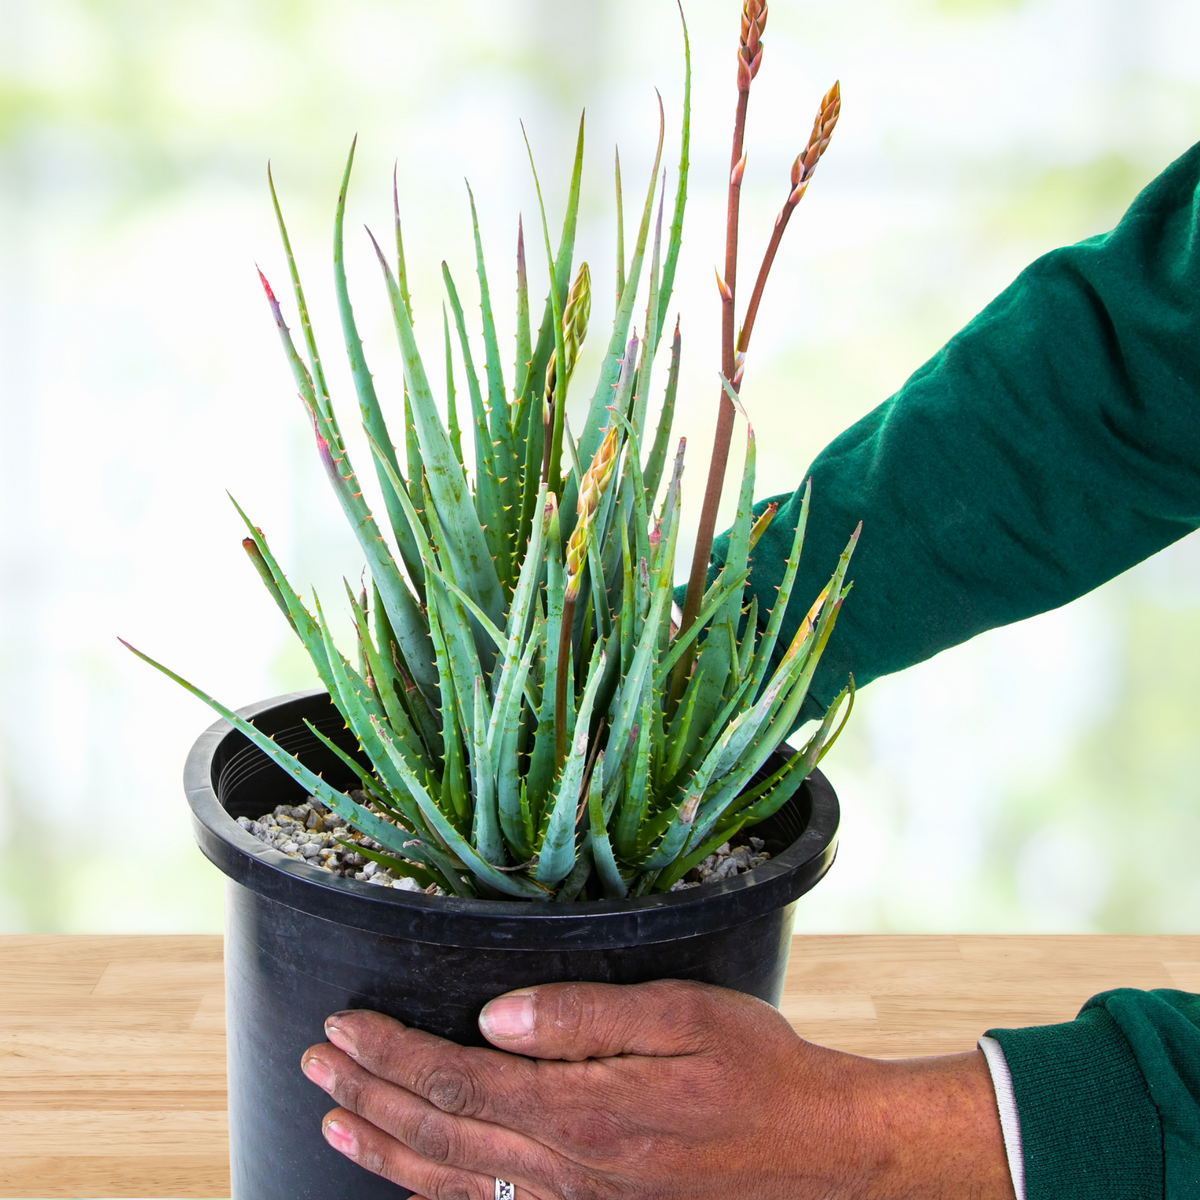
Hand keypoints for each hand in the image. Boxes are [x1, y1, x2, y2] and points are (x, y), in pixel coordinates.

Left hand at [300, 979, 1013, 1199]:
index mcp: (582, 1112)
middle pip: (440, 1133)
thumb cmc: (758, 1070)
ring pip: (454, 1180)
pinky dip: (438, 1190)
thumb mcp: (683, 1015)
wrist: (819, 1151)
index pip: (457, 1083)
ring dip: (386, 1147)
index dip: (391, 1054)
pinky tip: (414, 1175)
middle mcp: (566, 1169)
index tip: (345, 1023)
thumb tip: (494, 1017)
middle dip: (370, 1093)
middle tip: (316, 1061)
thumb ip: (584, 1017)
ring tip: (335, 1117)